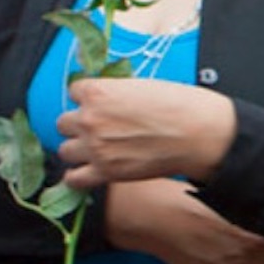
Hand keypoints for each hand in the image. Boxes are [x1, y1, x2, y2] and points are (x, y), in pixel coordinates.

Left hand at [56, 78, 236, 186]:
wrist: (200, 134)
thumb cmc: (181, 106)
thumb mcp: (145, 86)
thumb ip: (117, 94)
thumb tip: (109, 102)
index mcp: (99, 92)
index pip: (75, 91)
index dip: (90, 97)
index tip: (101, 102)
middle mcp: (90, 119)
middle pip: (64, 122)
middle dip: (81, 124)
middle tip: (101, 127)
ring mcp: (95, 147)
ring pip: (65, 149)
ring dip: (79, 149)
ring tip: (98, 149)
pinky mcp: (104, 172)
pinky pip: (74, 178)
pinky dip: (78, 176)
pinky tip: (90, 170)